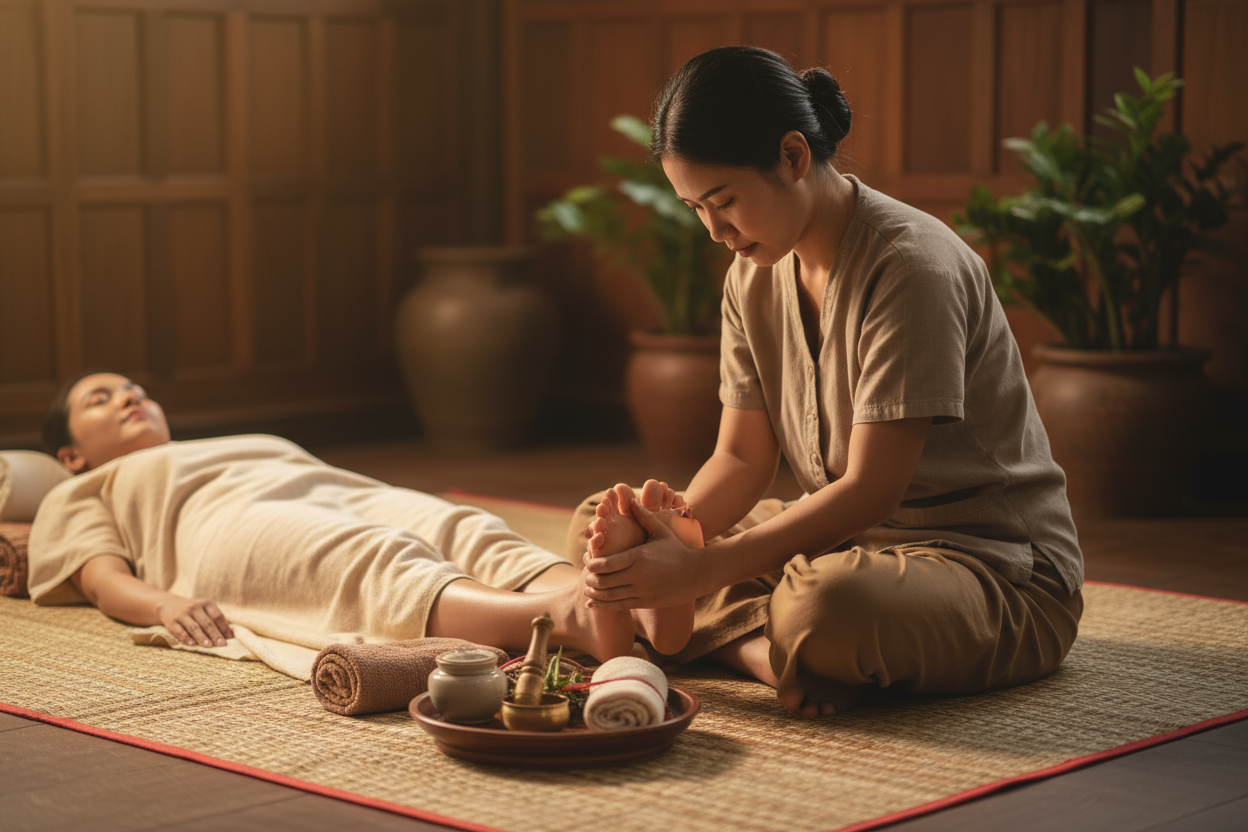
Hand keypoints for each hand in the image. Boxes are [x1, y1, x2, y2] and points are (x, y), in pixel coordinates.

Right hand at [156, 597, 233, 647]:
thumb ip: (216, 621)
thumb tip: (231, 636)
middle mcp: (194, 607)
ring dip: (202, 637)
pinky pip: (180, 631)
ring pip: (194, 627)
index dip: (224, 627)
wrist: (168, 604)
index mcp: (206, 603)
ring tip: (209, 646)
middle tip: (222, 644)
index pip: (217, 616)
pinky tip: (192, 644)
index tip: (230, 639)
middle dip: (215, 634)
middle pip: (207, 622)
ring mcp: (182, 614)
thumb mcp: (204, 611)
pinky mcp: (172, 622)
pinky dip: (186, 638)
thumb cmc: (193, 611)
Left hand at [582, 502, 702, 609]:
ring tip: (588, 590)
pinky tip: (594, 603)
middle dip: (590, 580)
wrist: (697, 573)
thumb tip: (630, 500)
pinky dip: (604, 605)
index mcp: (638, 556)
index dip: (591, 565)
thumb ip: (644, 517)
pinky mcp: (646, 603)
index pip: (605, 564)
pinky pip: (620, 606)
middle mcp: (638, 575)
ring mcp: (642, 591)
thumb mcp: (661, 531)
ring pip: (609, 596)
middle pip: (603, 581)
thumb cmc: (677, 550)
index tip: (587, 562)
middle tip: (585, 577)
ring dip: (594, 594)